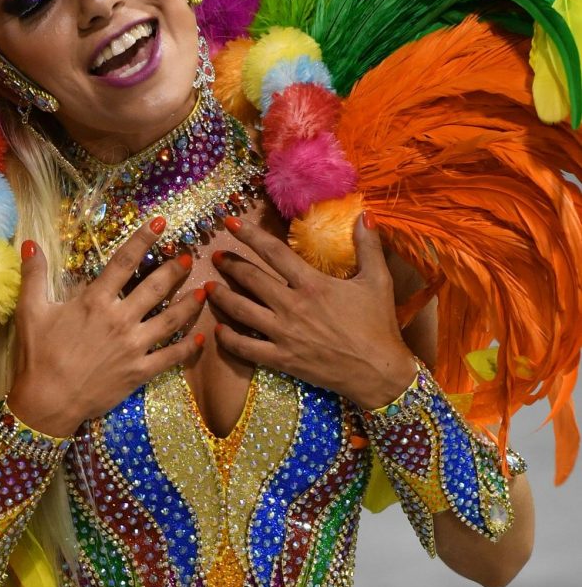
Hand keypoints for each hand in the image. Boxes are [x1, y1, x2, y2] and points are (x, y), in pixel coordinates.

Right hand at [7, 218, 205, 436]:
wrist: (47, 401)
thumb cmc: (37, 355)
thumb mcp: (31, 311)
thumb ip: (34, 276)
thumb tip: (29, 244)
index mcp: (95, 301)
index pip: (124, 261)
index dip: (143, 239)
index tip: (160, 223)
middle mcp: (120, 319)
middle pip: (156, 287)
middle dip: (175, 269)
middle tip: (189, 257)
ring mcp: (133, 346)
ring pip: (171, 319)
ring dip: (189, 303)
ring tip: (203, 291)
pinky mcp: (139, 371)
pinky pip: (171, 357)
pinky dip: (188, 347)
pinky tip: (200, 337)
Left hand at [208, 213, 416, 409]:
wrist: (378, 372)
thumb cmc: (378, 324)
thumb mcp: (378, 281)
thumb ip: (368, 246)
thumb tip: (364, 215)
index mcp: (312, 284)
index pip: (274, 252)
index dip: (250, 235)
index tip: (231, 223)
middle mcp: (292, 305)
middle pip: (250, 278)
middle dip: (229, 264)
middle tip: (216, 256)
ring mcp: (283, 333)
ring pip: (241, 310)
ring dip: (221, 296)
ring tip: (208, 287)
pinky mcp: (281, 359)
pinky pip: (246, 347)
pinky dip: (229, 338)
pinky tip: (219, 330)